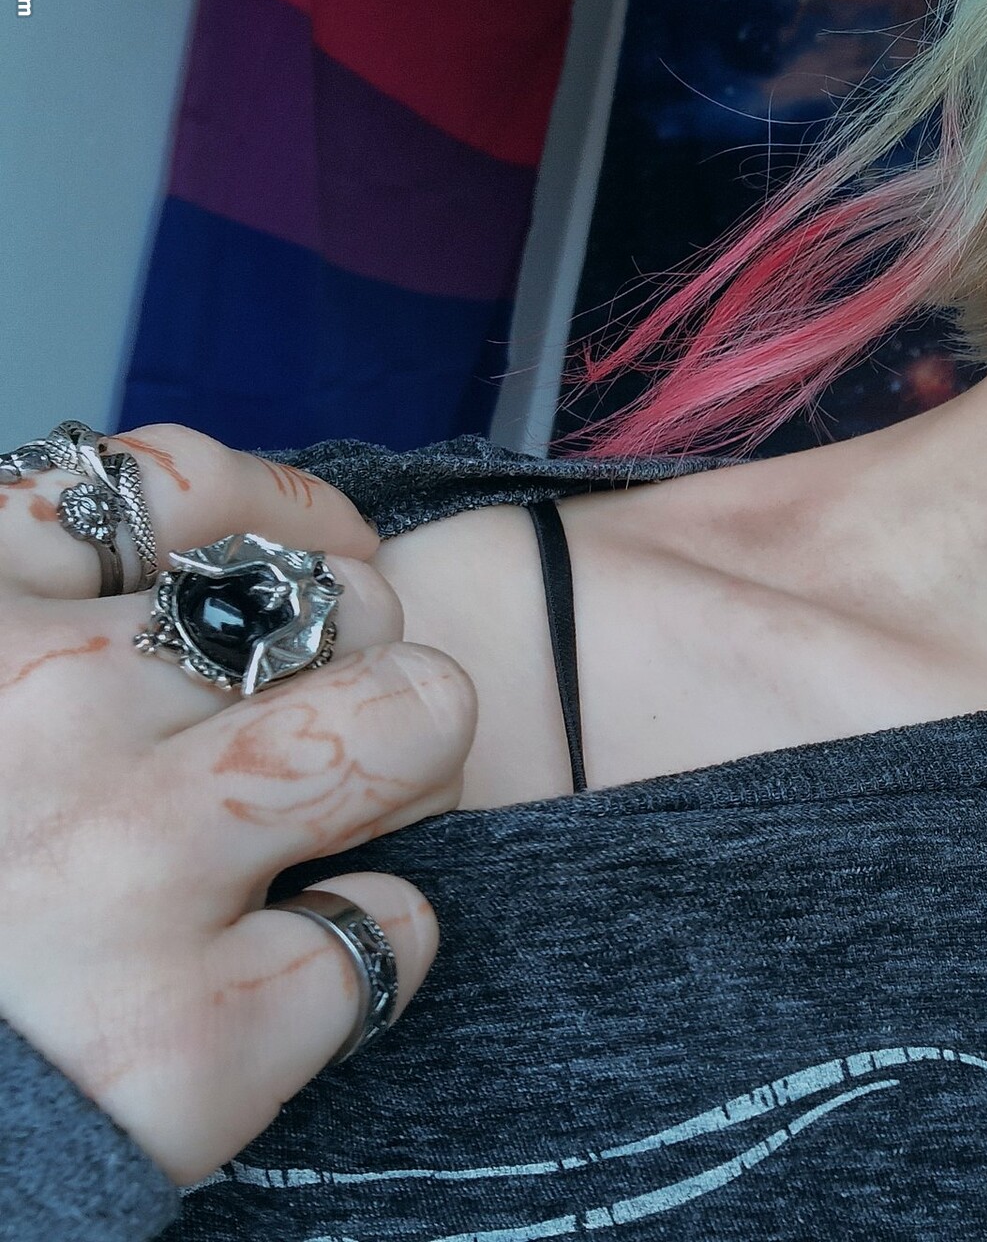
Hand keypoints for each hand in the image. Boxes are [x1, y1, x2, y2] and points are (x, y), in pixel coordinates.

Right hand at [0, 424, 476, 1183]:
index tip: (329, 555)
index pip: (175, 488)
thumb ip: (55, 635)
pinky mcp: (195, 1027)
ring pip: (416, 719)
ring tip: (334, 844)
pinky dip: (372, 950)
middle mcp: (41, 718)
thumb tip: (242, 579)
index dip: (293, 518)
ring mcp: (123, 867)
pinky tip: (283, 983)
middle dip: (371, 672)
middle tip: (327, 756)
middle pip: (342, 603)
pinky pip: (398, 923)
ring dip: (411, 782)